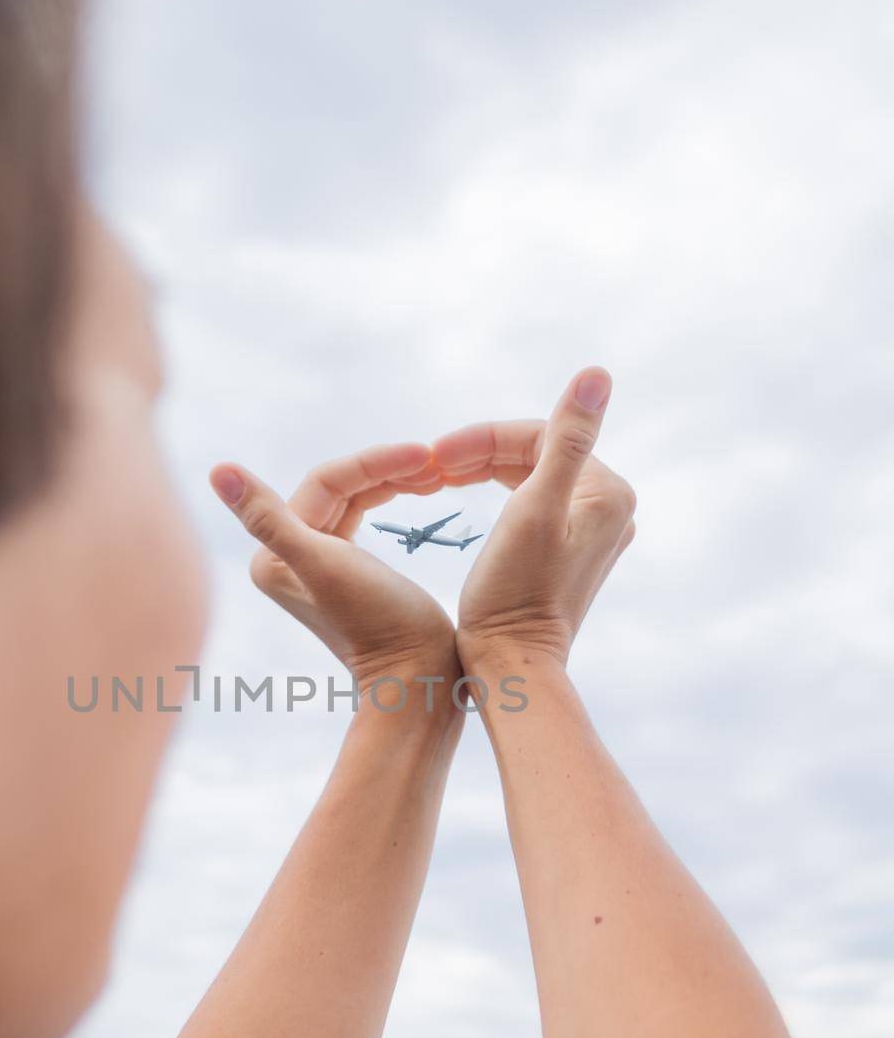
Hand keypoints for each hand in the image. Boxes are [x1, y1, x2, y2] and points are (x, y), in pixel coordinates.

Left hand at [210, 445, 460, 695]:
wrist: (418, 676)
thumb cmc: (376, 625)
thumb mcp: (323, 566)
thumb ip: (269, 520)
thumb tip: (218, 470)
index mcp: (274, 555)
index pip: (325, 483)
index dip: (374, 463)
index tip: (422, 454)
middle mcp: (288, 556)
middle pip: (341, 488)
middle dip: (389, 469)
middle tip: (436, 462)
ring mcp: (319, 561)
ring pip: (357, 497)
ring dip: (397, 479)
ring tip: (439, 473)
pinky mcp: (350, 568)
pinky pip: (366, 513)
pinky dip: (394, 496)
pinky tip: (424, 487)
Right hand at [432, 368, 635, 667]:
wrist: (510, 665)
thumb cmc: (514, 594)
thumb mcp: (534, 508)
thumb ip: (567, 438)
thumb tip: (597, 372)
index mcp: (607, 492)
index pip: (538, 435)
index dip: (481, 438)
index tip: (435, 455)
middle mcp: (609, 509)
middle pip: (534, 453)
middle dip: (478, 452)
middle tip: (428, 468)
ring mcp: (590, 533)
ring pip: (528, 476)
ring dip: (480, 470)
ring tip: (434, 480)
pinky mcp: (568, 554)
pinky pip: (529, 501)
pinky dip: (493, 492)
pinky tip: (460, 496)